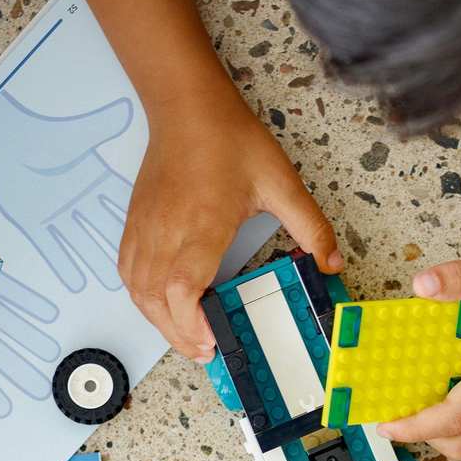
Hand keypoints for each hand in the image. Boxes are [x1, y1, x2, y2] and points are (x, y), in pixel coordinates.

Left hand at [0, 91, 135, 292]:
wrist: (7, 142)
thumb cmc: (41, 134)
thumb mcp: (78, 132)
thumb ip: (103, 124)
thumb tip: (126, 112)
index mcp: (96, 180)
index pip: (123, 205)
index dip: (146, 221)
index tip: (164, 239)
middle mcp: (82, 201)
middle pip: (108, 229)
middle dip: (127, 251)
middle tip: (148, 276)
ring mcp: (62, 215)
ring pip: (84, 244)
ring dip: (98, 264)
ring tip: (115, 286)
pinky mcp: (39, 224)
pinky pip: (54, 248)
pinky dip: (65, 264)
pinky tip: (77, 284)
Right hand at [122, 91, 340, 359]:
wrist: (187, 107)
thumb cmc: (228, 139)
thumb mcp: (281, 181)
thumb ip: (310, 226)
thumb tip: (332, 262)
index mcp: (202, 224)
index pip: (183, 287)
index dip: (191, 323)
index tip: (212, 341)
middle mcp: (166, 231)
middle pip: (157, 300)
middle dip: (179, 335)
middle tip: (207, 353)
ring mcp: (145, 228)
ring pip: (139, 291)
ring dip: (159, 321)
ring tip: (187, 338)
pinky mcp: (135, 224)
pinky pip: (128, 272)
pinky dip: (142, 298)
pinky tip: (160, 306)